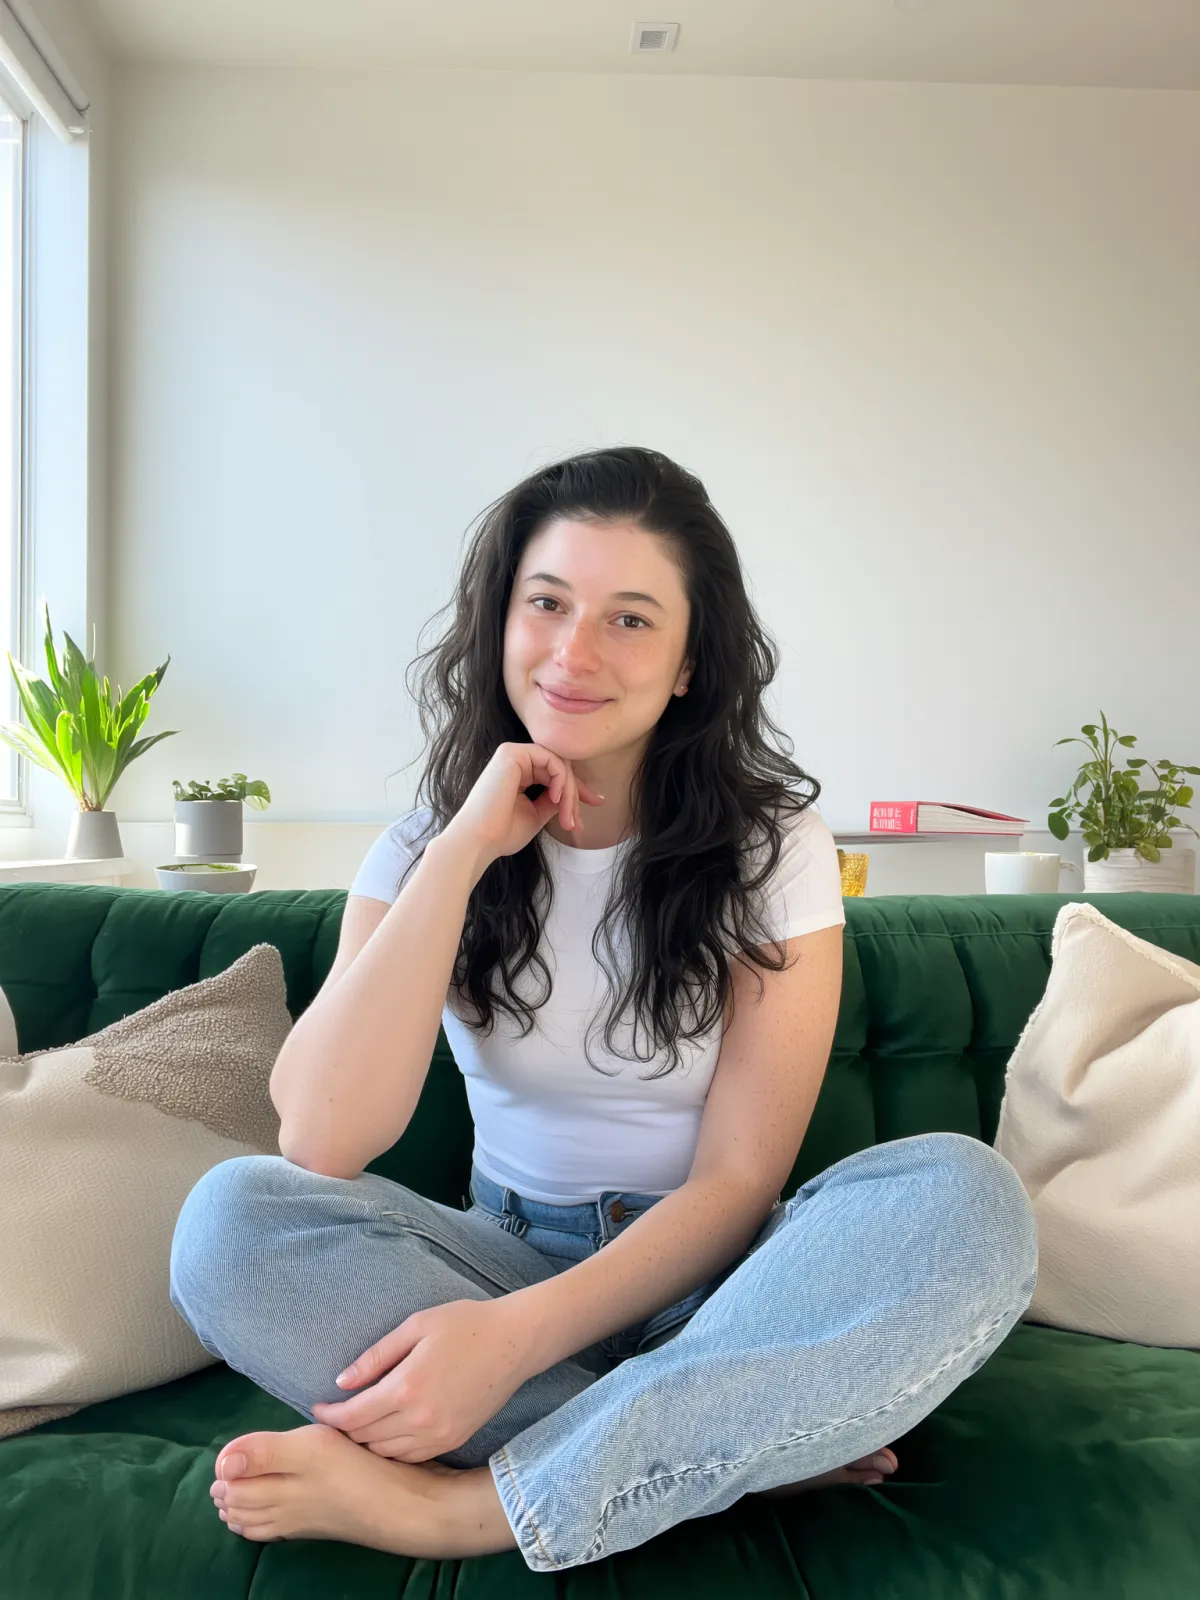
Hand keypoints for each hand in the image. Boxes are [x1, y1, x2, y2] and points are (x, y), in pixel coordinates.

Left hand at [309, 1298, 534, 1461]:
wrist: (515, 1342)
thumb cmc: (464, 1325)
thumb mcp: (415, 1326)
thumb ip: (375, 1356)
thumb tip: (341, 1382)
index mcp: (407, 1387)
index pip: (353, 1416)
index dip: (330, 1415)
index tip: (317, 1408)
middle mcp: (421, 1420)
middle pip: (365, 1438)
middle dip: (344, 1430)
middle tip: (333, 1416)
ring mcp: (439, 1435)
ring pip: (386, 1453)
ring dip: (366, 1442)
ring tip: (357, 1424)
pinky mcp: (453, 1441)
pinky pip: (410, 1456)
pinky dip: (392, 1449)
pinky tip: (387, 1433)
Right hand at [441, 742, 603, 873]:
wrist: (479, 840)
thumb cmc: (502, 833)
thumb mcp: (536, 815)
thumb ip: (553, 801)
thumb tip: (574, 797)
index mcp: (518, 773)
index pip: (555, 773)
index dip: (577, 789)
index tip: (596, 803)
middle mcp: (515, 759)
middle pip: (560, 768)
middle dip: (575, 793)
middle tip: (577, 821)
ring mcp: (513, 754)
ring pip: (559, 764)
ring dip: (570, 791)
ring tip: (568, 817)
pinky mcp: (512, 753)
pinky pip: (552, 759)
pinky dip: (561, 779)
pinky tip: (558, 798)